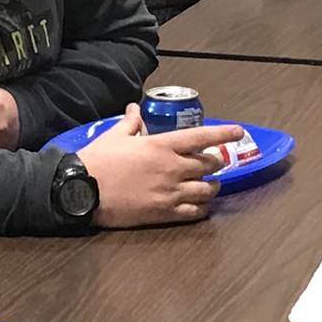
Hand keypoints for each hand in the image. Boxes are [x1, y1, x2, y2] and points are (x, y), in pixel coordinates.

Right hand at [78, 105, 244, 227]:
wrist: (83, 190)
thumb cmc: (98, 160)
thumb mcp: (115, 136)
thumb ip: (131, 122)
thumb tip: (134, 108)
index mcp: (162, 145)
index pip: (202, 137)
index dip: (224, 133)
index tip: (239, 131)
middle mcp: (173, 167)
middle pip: (210, 165)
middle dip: (215, 163)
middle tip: (212, 164)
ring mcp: (171, 191)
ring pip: (208, 190)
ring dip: (212, 187)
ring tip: (210, 186)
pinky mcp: (165, 213)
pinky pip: (195, 212)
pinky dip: (202, 209)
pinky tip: (200, 207)